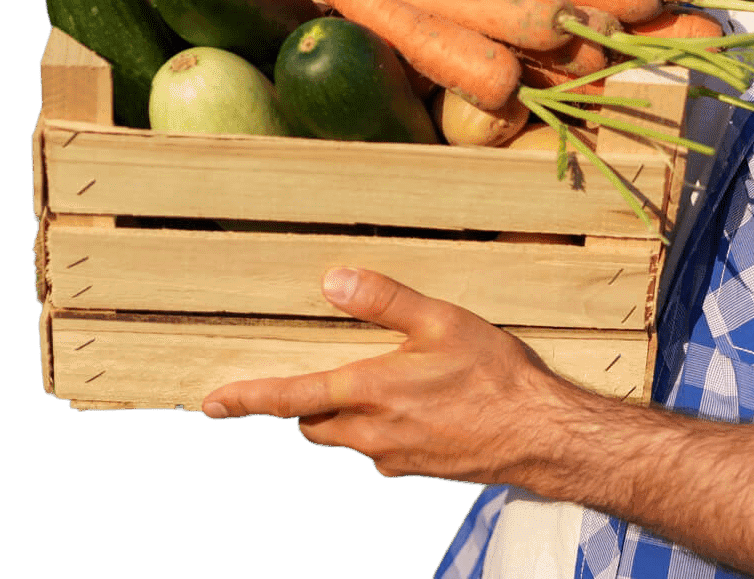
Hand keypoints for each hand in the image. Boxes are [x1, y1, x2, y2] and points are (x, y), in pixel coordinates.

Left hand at [200, 266, 588, 482]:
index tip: (213, 404)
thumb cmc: (495, 376)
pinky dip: (381, 429)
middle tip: (316, 375)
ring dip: (344, 416)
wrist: (539, 436)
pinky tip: (419, 406)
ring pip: (344, 438)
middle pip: (312, 423)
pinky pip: (379, 450)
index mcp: (369, 393)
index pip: (290, 399)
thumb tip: (333, 281)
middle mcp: (371, 434)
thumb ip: (384, 300)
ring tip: (379, 383)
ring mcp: (392, 459)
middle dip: (305, 403)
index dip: (248, 400)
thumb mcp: (442, 321)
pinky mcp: (414, 471)